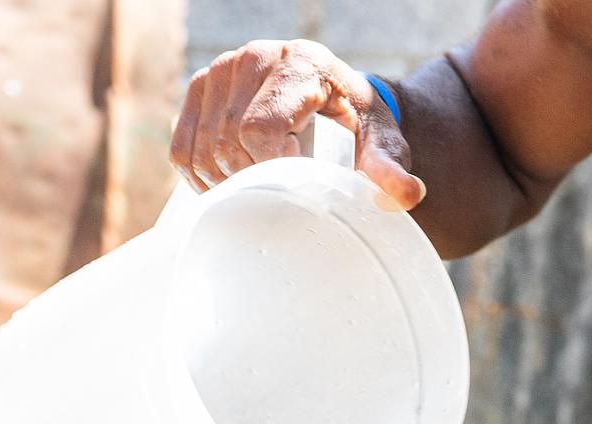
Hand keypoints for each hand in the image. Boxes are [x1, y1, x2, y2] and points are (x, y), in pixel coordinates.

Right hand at [170, 39, 424, 208]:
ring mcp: (221, 71)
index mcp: (298, 65)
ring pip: (202, 150)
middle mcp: (254, 58)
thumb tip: (409, 195)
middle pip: (228, 144)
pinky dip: (198, 176)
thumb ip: (391, 170)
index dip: (269, 170)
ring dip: (223, 184)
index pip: (261, 130)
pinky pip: (183, 148)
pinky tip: (225, 185)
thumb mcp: (381, 146)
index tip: (291, 187)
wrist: (335, 100)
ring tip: (253, 193)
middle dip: (249, 182)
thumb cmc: (358, 127)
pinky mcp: (201, 88)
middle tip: (275, 197)